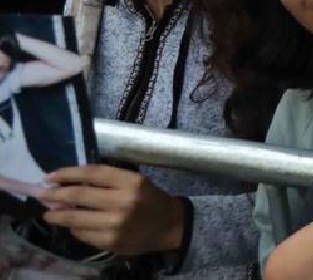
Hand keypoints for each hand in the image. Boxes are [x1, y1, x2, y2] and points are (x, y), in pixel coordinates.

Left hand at [42, 165, 185, 254]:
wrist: (169, 226)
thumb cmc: (149, 199)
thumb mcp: (134, 182)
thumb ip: (106, 182)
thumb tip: (69, 184)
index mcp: (131, 182)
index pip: (92, 173)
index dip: (67, 173)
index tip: (50, 176)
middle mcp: (123, 202)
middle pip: (80, 194)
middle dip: (55, 194)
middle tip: (41, 194)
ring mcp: (116, 224)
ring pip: (76, 217)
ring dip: (57, 215)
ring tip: (48, 214)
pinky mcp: (110, 241)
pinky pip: (82, 234)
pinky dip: (74, 228)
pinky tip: (72, 225)